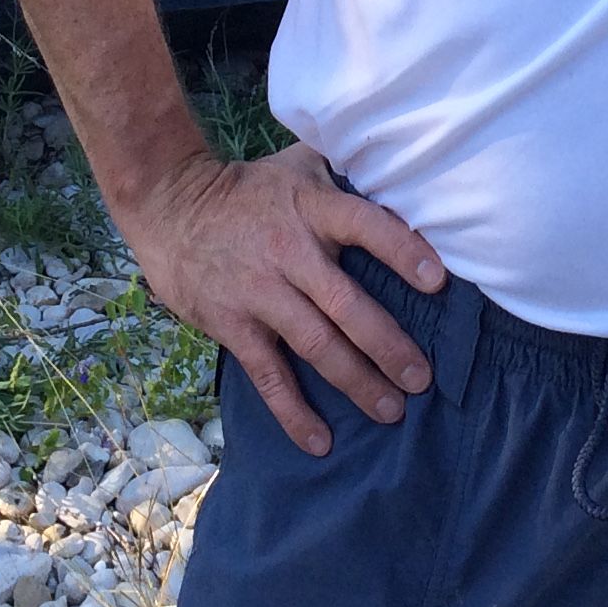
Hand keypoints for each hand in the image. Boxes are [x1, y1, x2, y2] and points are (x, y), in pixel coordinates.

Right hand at [116, 142, 446, 453]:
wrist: (170, 204)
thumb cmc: (247, 188)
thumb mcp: (297, 165)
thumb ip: (343, 175)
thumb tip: (400, 183)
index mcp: (312, 208)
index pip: (366, 225)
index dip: (402, 250)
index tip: (437, 282)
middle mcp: (290, 252)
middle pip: (347, 304)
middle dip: (388, 346)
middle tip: (422, 379)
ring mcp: (260, 292)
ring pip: (316, 345)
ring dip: (356, 381)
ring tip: (391, 410)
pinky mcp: (233, 324)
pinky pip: (269, 374)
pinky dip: (294, 411)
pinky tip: (321, 441)